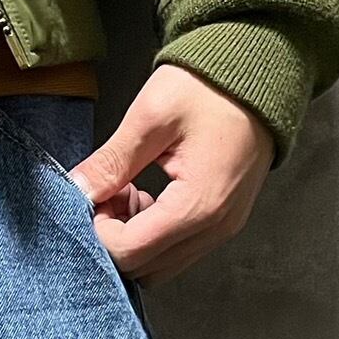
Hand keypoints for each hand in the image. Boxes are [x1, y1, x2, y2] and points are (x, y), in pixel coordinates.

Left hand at [68, 64, 275, 285]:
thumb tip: (76, 191)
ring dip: (134, 241)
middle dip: (115, 240)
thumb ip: (111, 162)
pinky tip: (148, 198)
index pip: (130, 252)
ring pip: (159, 267)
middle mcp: (214, 228)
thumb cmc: (212, 85)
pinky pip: (177, 251)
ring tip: (129, 193)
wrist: (262, 68)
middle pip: (143, 269)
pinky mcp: (224, 223)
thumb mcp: (152, 116)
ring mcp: (223, 229)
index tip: (96, 197)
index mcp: (198, 205)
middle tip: (110, 195)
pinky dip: (154, 236)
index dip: (100, 232)